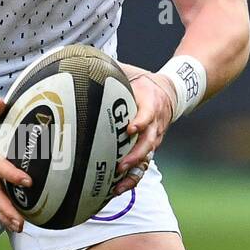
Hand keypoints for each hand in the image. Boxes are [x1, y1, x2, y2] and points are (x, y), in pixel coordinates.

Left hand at [108, 64, 176, 196]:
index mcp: (150, 103)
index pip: (149, 113)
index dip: (141, 121)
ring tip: (117, 184)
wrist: (169, 93)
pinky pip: (142, 168)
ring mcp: (153, 139)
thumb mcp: (129, 71)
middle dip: (135, 155)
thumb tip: (80, 60)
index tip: (130, 128)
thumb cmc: (142, 82)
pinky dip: (131, 180)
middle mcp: (154, 124)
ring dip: (133, 172)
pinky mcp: (148, 150)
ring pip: (146, 159)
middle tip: (120, 164)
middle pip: (149, 143)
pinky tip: (115, 190)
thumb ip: (109, 68)